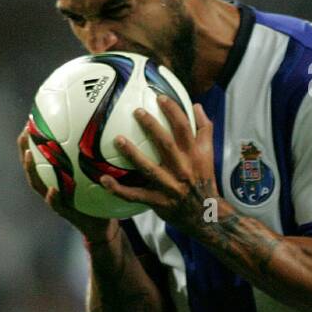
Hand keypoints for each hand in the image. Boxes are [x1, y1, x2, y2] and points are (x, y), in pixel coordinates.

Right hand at [16, 128, 116, 243]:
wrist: (103, 225)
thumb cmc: (102, 196)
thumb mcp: (101, 174)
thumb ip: (101, 157)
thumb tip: (109, 129)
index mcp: (58, 176)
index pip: (42, 156)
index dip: (34, 141)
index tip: (30, 121)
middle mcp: (52, 186)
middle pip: (33, 167)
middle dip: (25, 150)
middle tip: (23, 133)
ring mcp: (56, 199)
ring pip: (37, 184)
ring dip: (31, 169)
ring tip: (28, 155)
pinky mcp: (65, 213)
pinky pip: (56, 204)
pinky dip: (53, 197)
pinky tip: (53, 189)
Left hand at [98, 96, 220, 236]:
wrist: (205, 213)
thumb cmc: (203, 179)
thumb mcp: (208, 154)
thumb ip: (204, 129)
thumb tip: (196, 106)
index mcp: (194, 155)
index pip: (184, 129)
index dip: (173, 112)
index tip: (160, 97)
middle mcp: (182, 168)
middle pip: (166, 144)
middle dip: (152, 126)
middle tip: (136, 112)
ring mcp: (169, 186)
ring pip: (148, 168)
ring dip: (133, 154)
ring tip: (118, 140)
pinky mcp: (158, 201)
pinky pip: (135, 195)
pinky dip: (118, 189)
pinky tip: (103, 180)